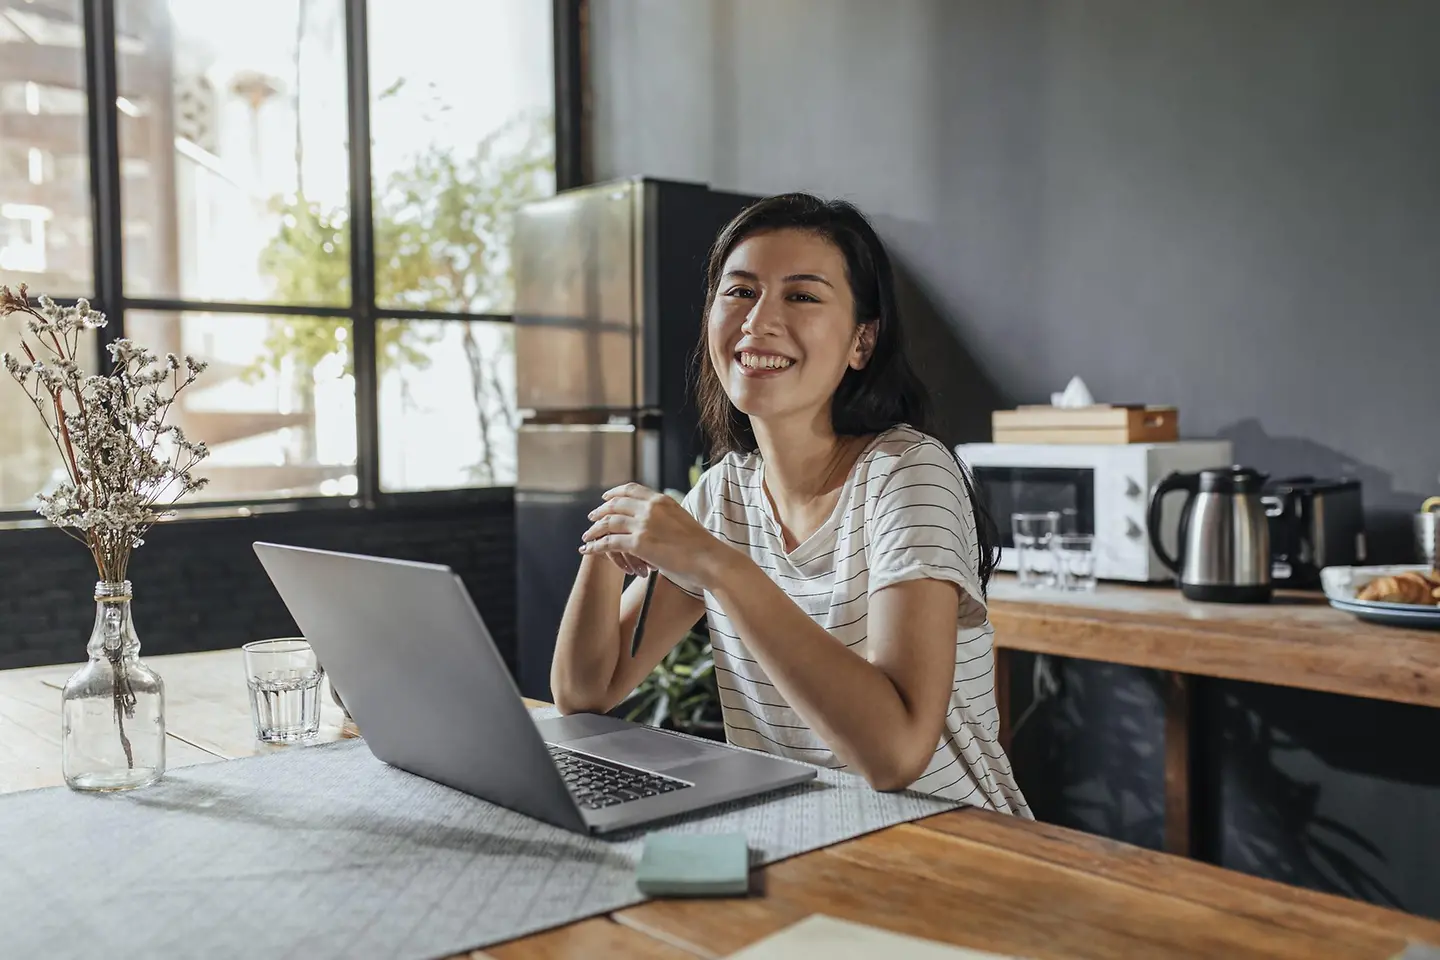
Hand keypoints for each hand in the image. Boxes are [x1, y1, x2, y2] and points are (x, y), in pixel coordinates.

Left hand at [580, 483, 722, 586]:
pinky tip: (588, 550)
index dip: (615, 493)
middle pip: (616, 504)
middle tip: (591, 518)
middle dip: (600, 511)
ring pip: (609, 523)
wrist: (710, 559)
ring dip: (594, 530)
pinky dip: (596, 546)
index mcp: (662, 500)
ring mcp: (644, 524)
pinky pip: (609, 543)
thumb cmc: (701, 547)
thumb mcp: (683, 521)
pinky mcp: (639, 543)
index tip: (606, 498)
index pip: (632, 490)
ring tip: (587, 537)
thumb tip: (659, 524)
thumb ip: (667, 517)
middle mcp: (650, 508)